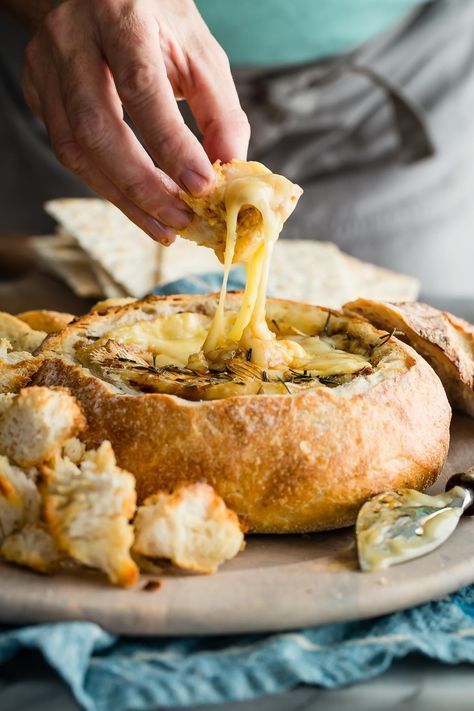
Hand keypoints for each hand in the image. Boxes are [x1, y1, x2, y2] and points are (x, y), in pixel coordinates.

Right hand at [22, 0, 249, 243]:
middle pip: (97, 127)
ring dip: (122, 197)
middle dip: (142, 185)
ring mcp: (46, 65)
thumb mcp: (199, 52)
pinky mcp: (37, 91)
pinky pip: (68, 151)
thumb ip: (220, 109)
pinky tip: (137, 204)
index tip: (201, 186)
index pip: (141, 87)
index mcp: (121, 13)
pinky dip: (106, 185)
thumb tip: (231, 168)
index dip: (171, 144)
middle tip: (179, 220)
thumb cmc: (157, 24)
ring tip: (162, 226)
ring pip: (75, 149)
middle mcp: (73, 37)